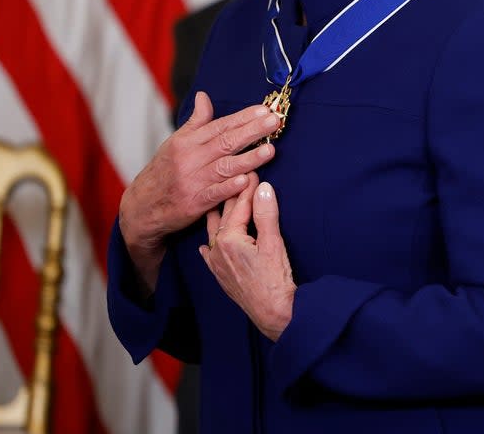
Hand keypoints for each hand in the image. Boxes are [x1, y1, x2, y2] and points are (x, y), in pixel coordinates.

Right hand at [119, 92, 281, 290]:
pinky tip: (247, 179)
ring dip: (249, 158)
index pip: (221, 126)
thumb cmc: (164, 171)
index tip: (264, 110)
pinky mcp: (195, 203)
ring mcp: (193, 181)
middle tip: (274, 121)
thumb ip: (196, 121)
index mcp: (188, 142)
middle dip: (252, 131)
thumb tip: (203, 96)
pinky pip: (215, 194)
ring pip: (225, 167)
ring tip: (270, 149)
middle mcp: (191, 159)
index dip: (244, 117)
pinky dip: (231, 187)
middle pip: (226, 142)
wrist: (142, 206)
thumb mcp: (176, 143)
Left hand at [200, 177, 296, 340]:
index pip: (240, 205)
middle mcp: (218, 249)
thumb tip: (263, 188)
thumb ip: (266, 214)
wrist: (272, 313)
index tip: (254, 171)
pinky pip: (209, 253)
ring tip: (224, 200)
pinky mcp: (220, 274)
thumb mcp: (273, 243)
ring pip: (214, 231)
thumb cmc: (274, 281)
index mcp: (230, 239)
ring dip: (222, 215)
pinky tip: (208, 241)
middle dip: (236, 196)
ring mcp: (217, 263)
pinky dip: (211, 241)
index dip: (249, 187)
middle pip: (226, 215)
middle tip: (242, 179)